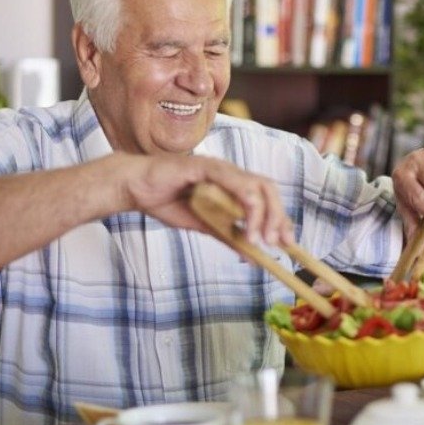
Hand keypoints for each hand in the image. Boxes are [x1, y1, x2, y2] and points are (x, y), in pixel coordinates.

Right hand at [120, 153, 293, 245]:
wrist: (135, 188)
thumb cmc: (167, 201)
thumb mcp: (204, 226)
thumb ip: (228, 237)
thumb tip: (253, 257)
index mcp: (233, 184)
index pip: (267, 196)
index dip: (281, 217)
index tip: (288, 242)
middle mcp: (231, 173)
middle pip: (268, 188)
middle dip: (278, 216)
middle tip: (278, 243)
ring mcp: (219, 168)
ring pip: (255, 186)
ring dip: (263, 214)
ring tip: (260, 240)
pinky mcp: (204, 167)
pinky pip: (232, 181)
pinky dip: (243, 203)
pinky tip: (244, 225)